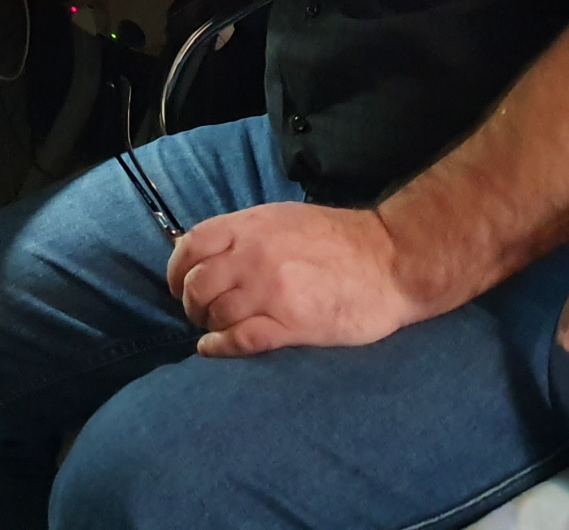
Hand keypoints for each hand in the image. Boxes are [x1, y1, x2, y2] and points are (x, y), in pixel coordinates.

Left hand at [166, 202, 423, 357]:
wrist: (391, 260)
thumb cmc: (341, 240)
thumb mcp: (285, 219)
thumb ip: (247, 233)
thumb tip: (209, 252)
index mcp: (252, 226)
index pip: (191, 245)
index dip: (176, 270)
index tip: (179, 285)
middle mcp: (254, 255)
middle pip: (196, 284)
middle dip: (191, 303)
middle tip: (201, 313)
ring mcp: (271, 290)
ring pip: (215, 313)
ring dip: (209, 325)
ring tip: (218, 329)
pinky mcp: (291, 323)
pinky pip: (240, 339)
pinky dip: (219, 347)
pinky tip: (215, 349)